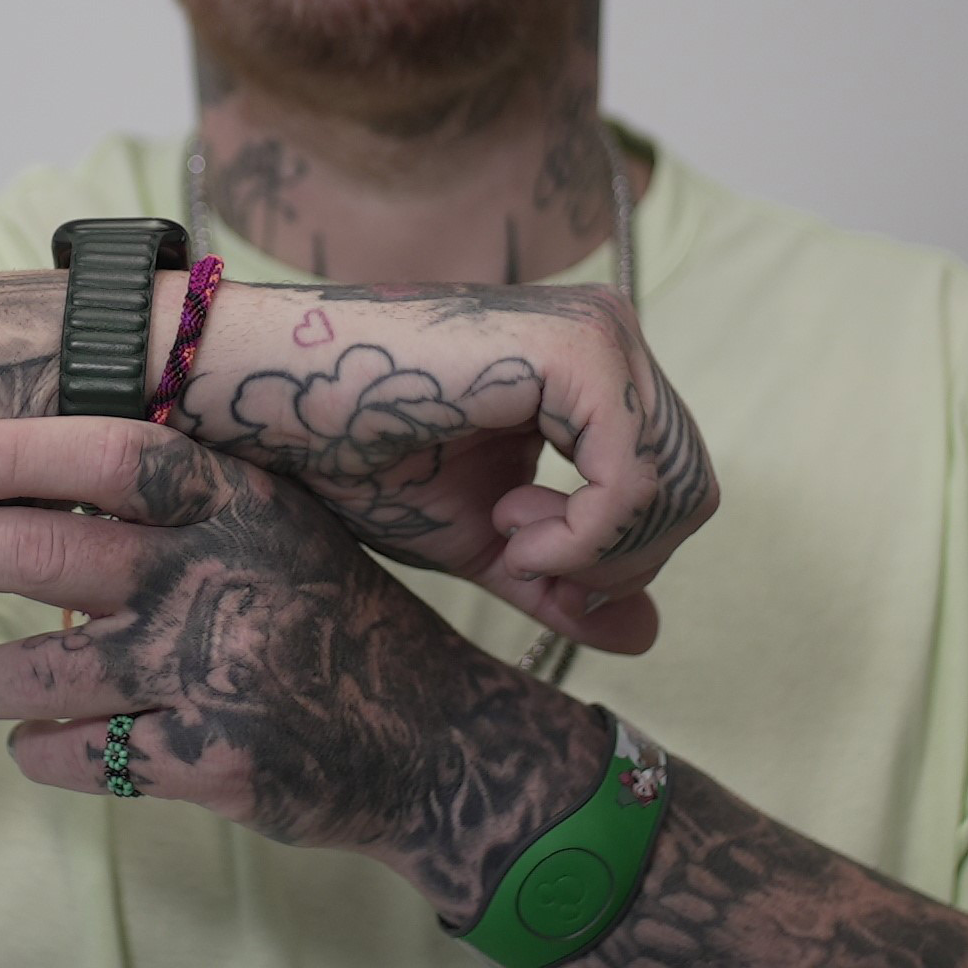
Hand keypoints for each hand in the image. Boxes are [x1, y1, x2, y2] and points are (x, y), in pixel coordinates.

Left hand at [0, 420, 605, 917]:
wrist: (437, 744)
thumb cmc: (332, 620)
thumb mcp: (278, 529)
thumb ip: (181, 500)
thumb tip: (29, 468)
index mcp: (244, 502)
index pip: (114, 457)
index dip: (17, 451)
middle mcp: (225, 577)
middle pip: (46, 554)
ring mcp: (216, 673)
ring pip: (44, 675)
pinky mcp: (209, 763)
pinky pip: (84, 756)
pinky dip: (48, 752)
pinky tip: (38, 746)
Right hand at [177, 282, 718, 632]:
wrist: (276, 404)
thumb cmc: (360, 457)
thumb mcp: (483, 538)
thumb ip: (565, 577)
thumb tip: (650, 635)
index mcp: (594, 370)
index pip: (674, 487)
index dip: (615, 558)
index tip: (523, 558)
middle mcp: (610, 335)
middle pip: (691, 491)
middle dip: (612, 558)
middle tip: (517, 551)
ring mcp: (600, 332)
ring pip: (677, 487)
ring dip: (593, 548)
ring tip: (506, 531)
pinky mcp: (580, 348)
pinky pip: (636, 479)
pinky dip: (583, 534)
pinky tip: (510, 526)